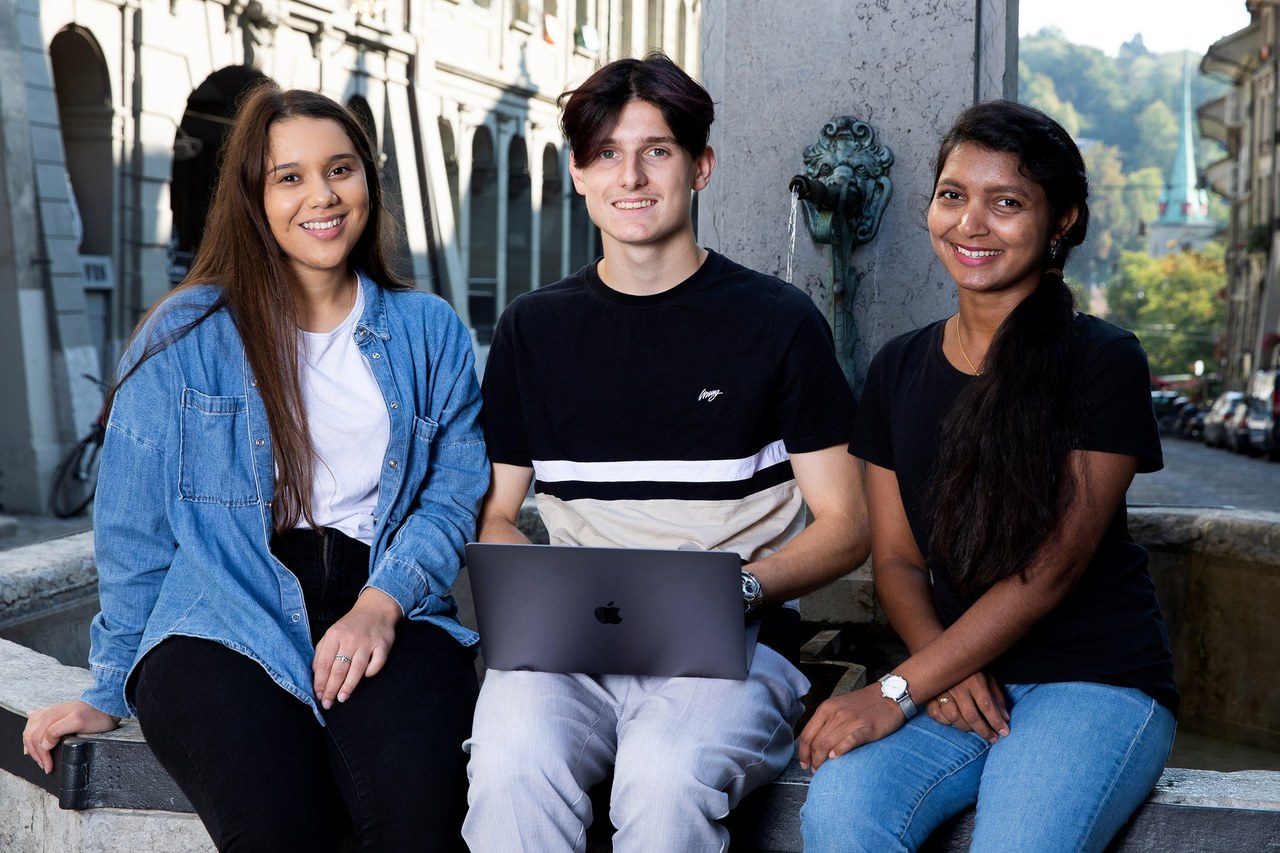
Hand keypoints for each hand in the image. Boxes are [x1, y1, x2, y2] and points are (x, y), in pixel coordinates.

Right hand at [22, 700, 119, 774]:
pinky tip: (33, 736)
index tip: (48, 766)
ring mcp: (51, 713)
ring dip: (31, 745)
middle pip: (31, 736)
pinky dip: (32, 732)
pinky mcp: (56, 715)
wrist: (107, 706)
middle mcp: (48, 714)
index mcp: (50, 716)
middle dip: (36, 754)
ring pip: (31, 730)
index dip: (41, 756)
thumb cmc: (96, 715)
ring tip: (37, 756)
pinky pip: (36, 723)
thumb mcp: (77, 722)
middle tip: (44, 765)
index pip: (37, 740)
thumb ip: (57, 730)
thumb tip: (44, 743)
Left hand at [312, 587, 400, 709]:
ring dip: (348, 686)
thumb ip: (322, 652)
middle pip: (338, 669)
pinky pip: (376, 664)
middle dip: (331, 689)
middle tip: (328, 703)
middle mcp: (350, 639)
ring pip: (356, 669)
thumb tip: (317, 676)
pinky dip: (370, 672)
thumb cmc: (351, 626)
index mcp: (334, 635)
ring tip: (342, 698)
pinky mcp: (383, 645)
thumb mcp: (332, 633)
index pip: (324, 664)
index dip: (320, 682)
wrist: (375, 609)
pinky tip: (365, 678)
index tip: (318, 695)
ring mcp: (367, 642)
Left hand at [797, 683, 906, 771]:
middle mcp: (836, 713)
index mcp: (827, 708)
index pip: (807, 734)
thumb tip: (815, 743)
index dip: (803, 752)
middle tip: (814, 770)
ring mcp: (851, 720)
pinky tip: (836, 758)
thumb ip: (827, 721)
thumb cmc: (864, 703)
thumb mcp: (839, 706)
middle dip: (813, 759)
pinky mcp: (867, 728)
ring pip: (829, 744)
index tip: (803, 763)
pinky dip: (840, 751)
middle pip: (817, 742)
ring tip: (823, 770)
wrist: (890, 694)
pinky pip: (849, 741)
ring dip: (823, 761)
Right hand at [925, 671, 1008, 742]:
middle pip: (971, 715)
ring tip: (974, 729)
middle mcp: (958, 686)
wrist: (943, 657)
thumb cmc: (970, 670)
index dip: (996, 721)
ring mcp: (941, 691)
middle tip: (993, 738)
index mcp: (974, 679)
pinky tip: (954, 722)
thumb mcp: (987, 678)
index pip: (987, 705)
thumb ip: (997, 697)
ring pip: (953, 717)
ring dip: (966, 728)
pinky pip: (936, 715)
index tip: (1004, 733)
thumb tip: (1005, 718)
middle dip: (984, 731)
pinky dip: (945, 722)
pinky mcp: (929, 695)